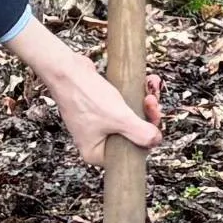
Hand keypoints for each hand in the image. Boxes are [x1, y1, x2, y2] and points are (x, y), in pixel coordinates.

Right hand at [8, 19, 161, 164]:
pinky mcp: (101, 108)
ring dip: (144, 102)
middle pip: (133, 134)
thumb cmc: (85, 95)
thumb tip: (155, 140)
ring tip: (149, 88)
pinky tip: (146, 82)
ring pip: (131, 118)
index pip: (130, 153)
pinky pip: (125, 105)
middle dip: (147, 115)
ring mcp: (99, 124)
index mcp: (96, 152)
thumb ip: (140, 133)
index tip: (153, 121)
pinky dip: (136, 94)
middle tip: (151, 101)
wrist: (66, 69)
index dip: (146, 138)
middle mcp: (97, 140)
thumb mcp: (119, 118)